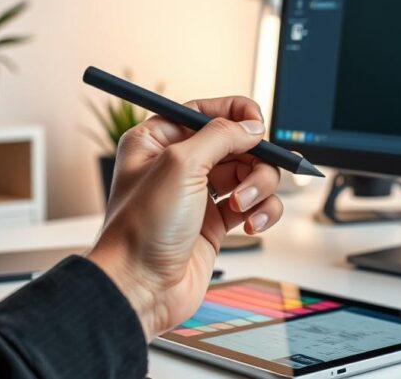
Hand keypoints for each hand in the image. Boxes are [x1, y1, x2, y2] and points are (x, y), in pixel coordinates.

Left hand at [87, 97, 282, 340]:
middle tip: (252, 177)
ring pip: (252, 174)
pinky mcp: (216, 223)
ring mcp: (200, 194)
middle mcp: (180, 164)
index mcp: (159, 141)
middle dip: (253, 160)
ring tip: (242, 207)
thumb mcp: (181, 166)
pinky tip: (251, 225)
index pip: (207, 112)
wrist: (139, 289)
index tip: (258, 125)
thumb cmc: (142, 230)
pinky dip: (261, 211)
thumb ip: (221, 136)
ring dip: (258, 188)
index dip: (237, 115)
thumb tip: (252, 127)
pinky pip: (255, 205)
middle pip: (238, 143)